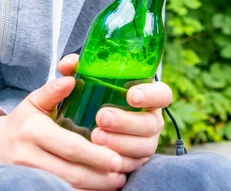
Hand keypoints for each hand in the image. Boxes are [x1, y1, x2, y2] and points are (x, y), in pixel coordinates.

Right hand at [0, 75, 126, 189]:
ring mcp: (30, 176)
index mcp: (33, 131)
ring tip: (116, 180)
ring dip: (95, 187)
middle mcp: (30, 156)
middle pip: (72, 172)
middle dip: (100, 176)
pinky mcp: (32, 187)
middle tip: (122, 171)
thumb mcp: (34, 101)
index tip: (116, 158)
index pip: (69, 146)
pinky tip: (98, 188)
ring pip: (69, 187)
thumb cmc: (22, 121)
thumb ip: (53, 90)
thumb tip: (71, 77)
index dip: (95, 155)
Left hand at [58, 54, 171, 173]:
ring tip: (95, 137)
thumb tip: (68, 65)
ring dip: (120, 143)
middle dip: (126, 122)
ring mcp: (146, 142)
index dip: (151, 95)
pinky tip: (100, 157)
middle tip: (102, 117)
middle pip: (151, 123)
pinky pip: (132, 165)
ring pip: (143, 146)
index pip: (162, 93)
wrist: (85, 120)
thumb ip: (77, 68)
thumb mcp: (84, 77)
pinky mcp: (136, 161)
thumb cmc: (92, 92)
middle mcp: (151, 118)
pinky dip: (117, 161)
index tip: (130, 95)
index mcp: (147, 94)